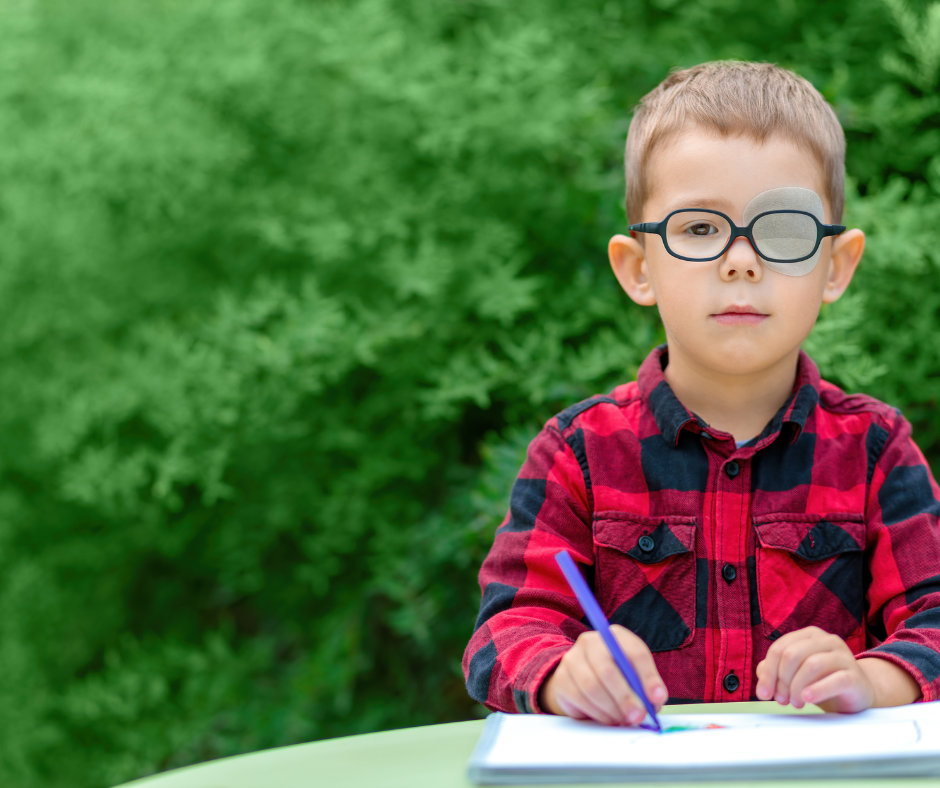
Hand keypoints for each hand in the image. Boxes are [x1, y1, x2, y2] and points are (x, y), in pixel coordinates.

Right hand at [538, 625, 666, 724]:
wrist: (581, 677)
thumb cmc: (616, 675)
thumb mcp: (634, 674)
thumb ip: (647, 685)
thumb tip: (655, 699)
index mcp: (615, 636)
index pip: (635, 652)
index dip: (648, 677)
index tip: (657, 698)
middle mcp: (590, 642)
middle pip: (607, 669)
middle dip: (625, 697)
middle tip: (638, 716)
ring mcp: (572, 658)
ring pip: (592, 687)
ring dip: (611, 709)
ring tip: (623, 719)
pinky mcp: (561, 678)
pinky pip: (580, 699)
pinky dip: (598, 713)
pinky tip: (608, 718)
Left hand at [756, 626, 918, 711]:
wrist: (856, 693)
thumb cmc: (822, 680)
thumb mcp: (796, 673)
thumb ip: (776, 670)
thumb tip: (762, 675)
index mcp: (809, 635)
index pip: (779, 648)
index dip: (768, 672)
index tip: (764, 693)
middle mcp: (826, 640)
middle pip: (792, 654)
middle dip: (781, 680)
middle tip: (781, 700)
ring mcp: (843, 655)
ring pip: (811, 664)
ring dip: (797, 687)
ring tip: (795, 702)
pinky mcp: (855, 675)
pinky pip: (835, 679)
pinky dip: (817, 689)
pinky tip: (808, 698)